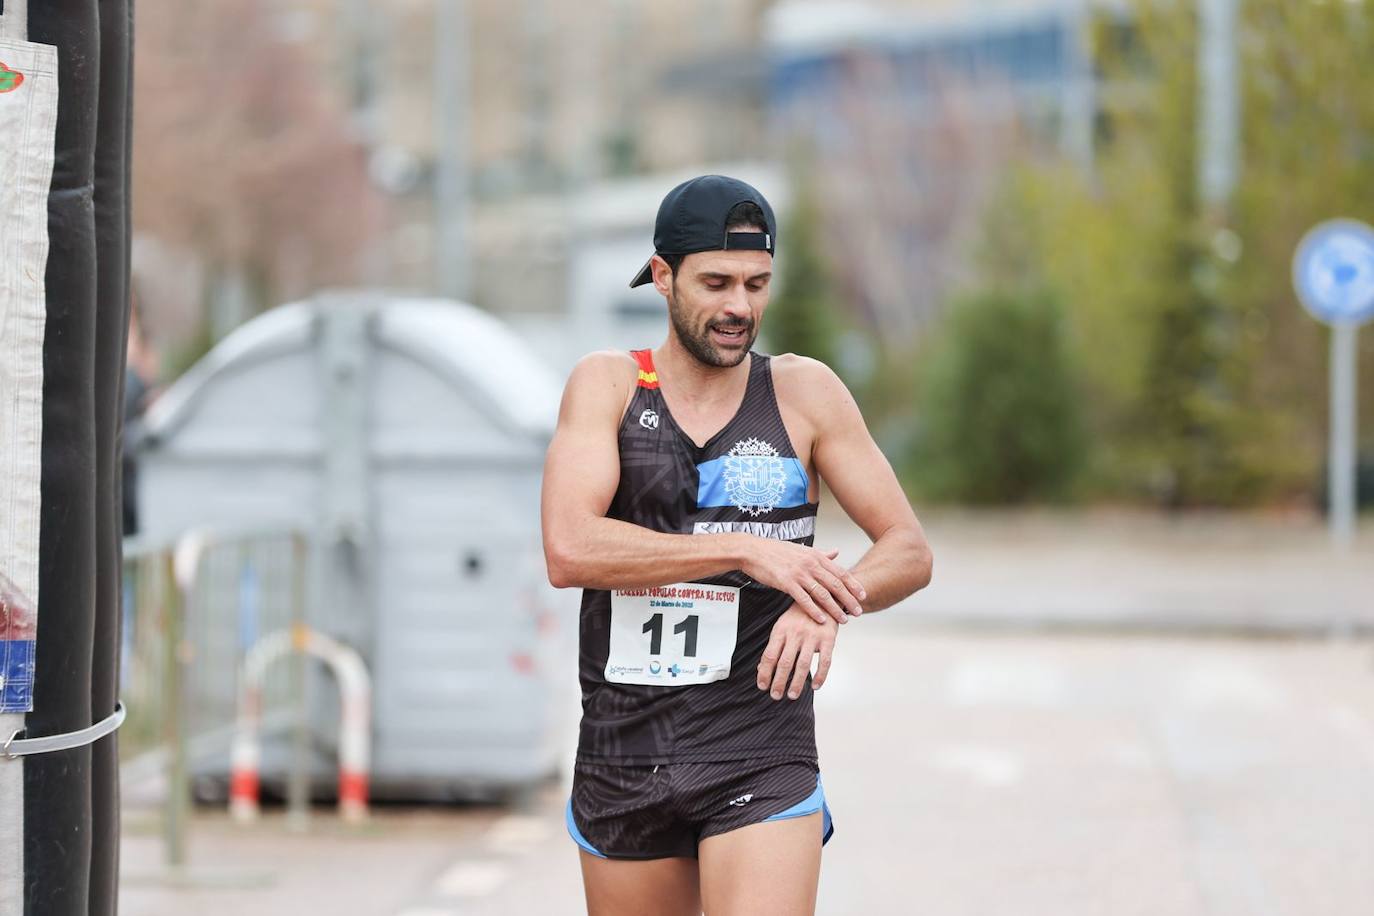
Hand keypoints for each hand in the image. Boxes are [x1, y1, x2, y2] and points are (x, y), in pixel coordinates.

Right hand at [740, 541, 864, 625]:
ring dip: (834, 608)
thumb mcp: (802, 549)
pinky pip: (804, 599)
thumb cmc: (776, 551)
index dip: (853, 585)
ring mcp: (799, 573)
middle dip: (849, 599)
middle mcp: (810, 564)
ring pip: (822, 593)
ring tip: (844, 619)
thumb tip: (837, 552)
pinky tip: (821, 620)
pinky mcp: (786, 582)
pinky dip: (814, 610)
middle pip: (835, 584)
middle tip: (858, 612)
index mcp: (816, 556)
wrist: (753, 551)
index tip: (863, 596)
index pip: (840, 572)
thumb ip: (821, 553)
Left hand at [757, 604, 837, 699]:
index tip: (762, 686)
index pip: (770, 655)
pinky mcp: (828, 638)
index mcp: (781, 629)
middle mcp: (795, 633)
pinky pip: (825, 661)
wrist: (823, 596)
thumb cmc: (799, 615)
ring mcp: (812, 636)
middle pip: (785, 662)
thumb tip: (761, 668)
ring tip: (792, 695)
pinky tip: (815, 686)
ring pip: (803, 664)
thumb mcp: (783, 626)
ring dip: (797, 682)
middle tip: (775, 696)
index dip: (765, 672)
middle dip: (779, 681)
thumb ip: (774, 646)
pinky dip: (820, 675)